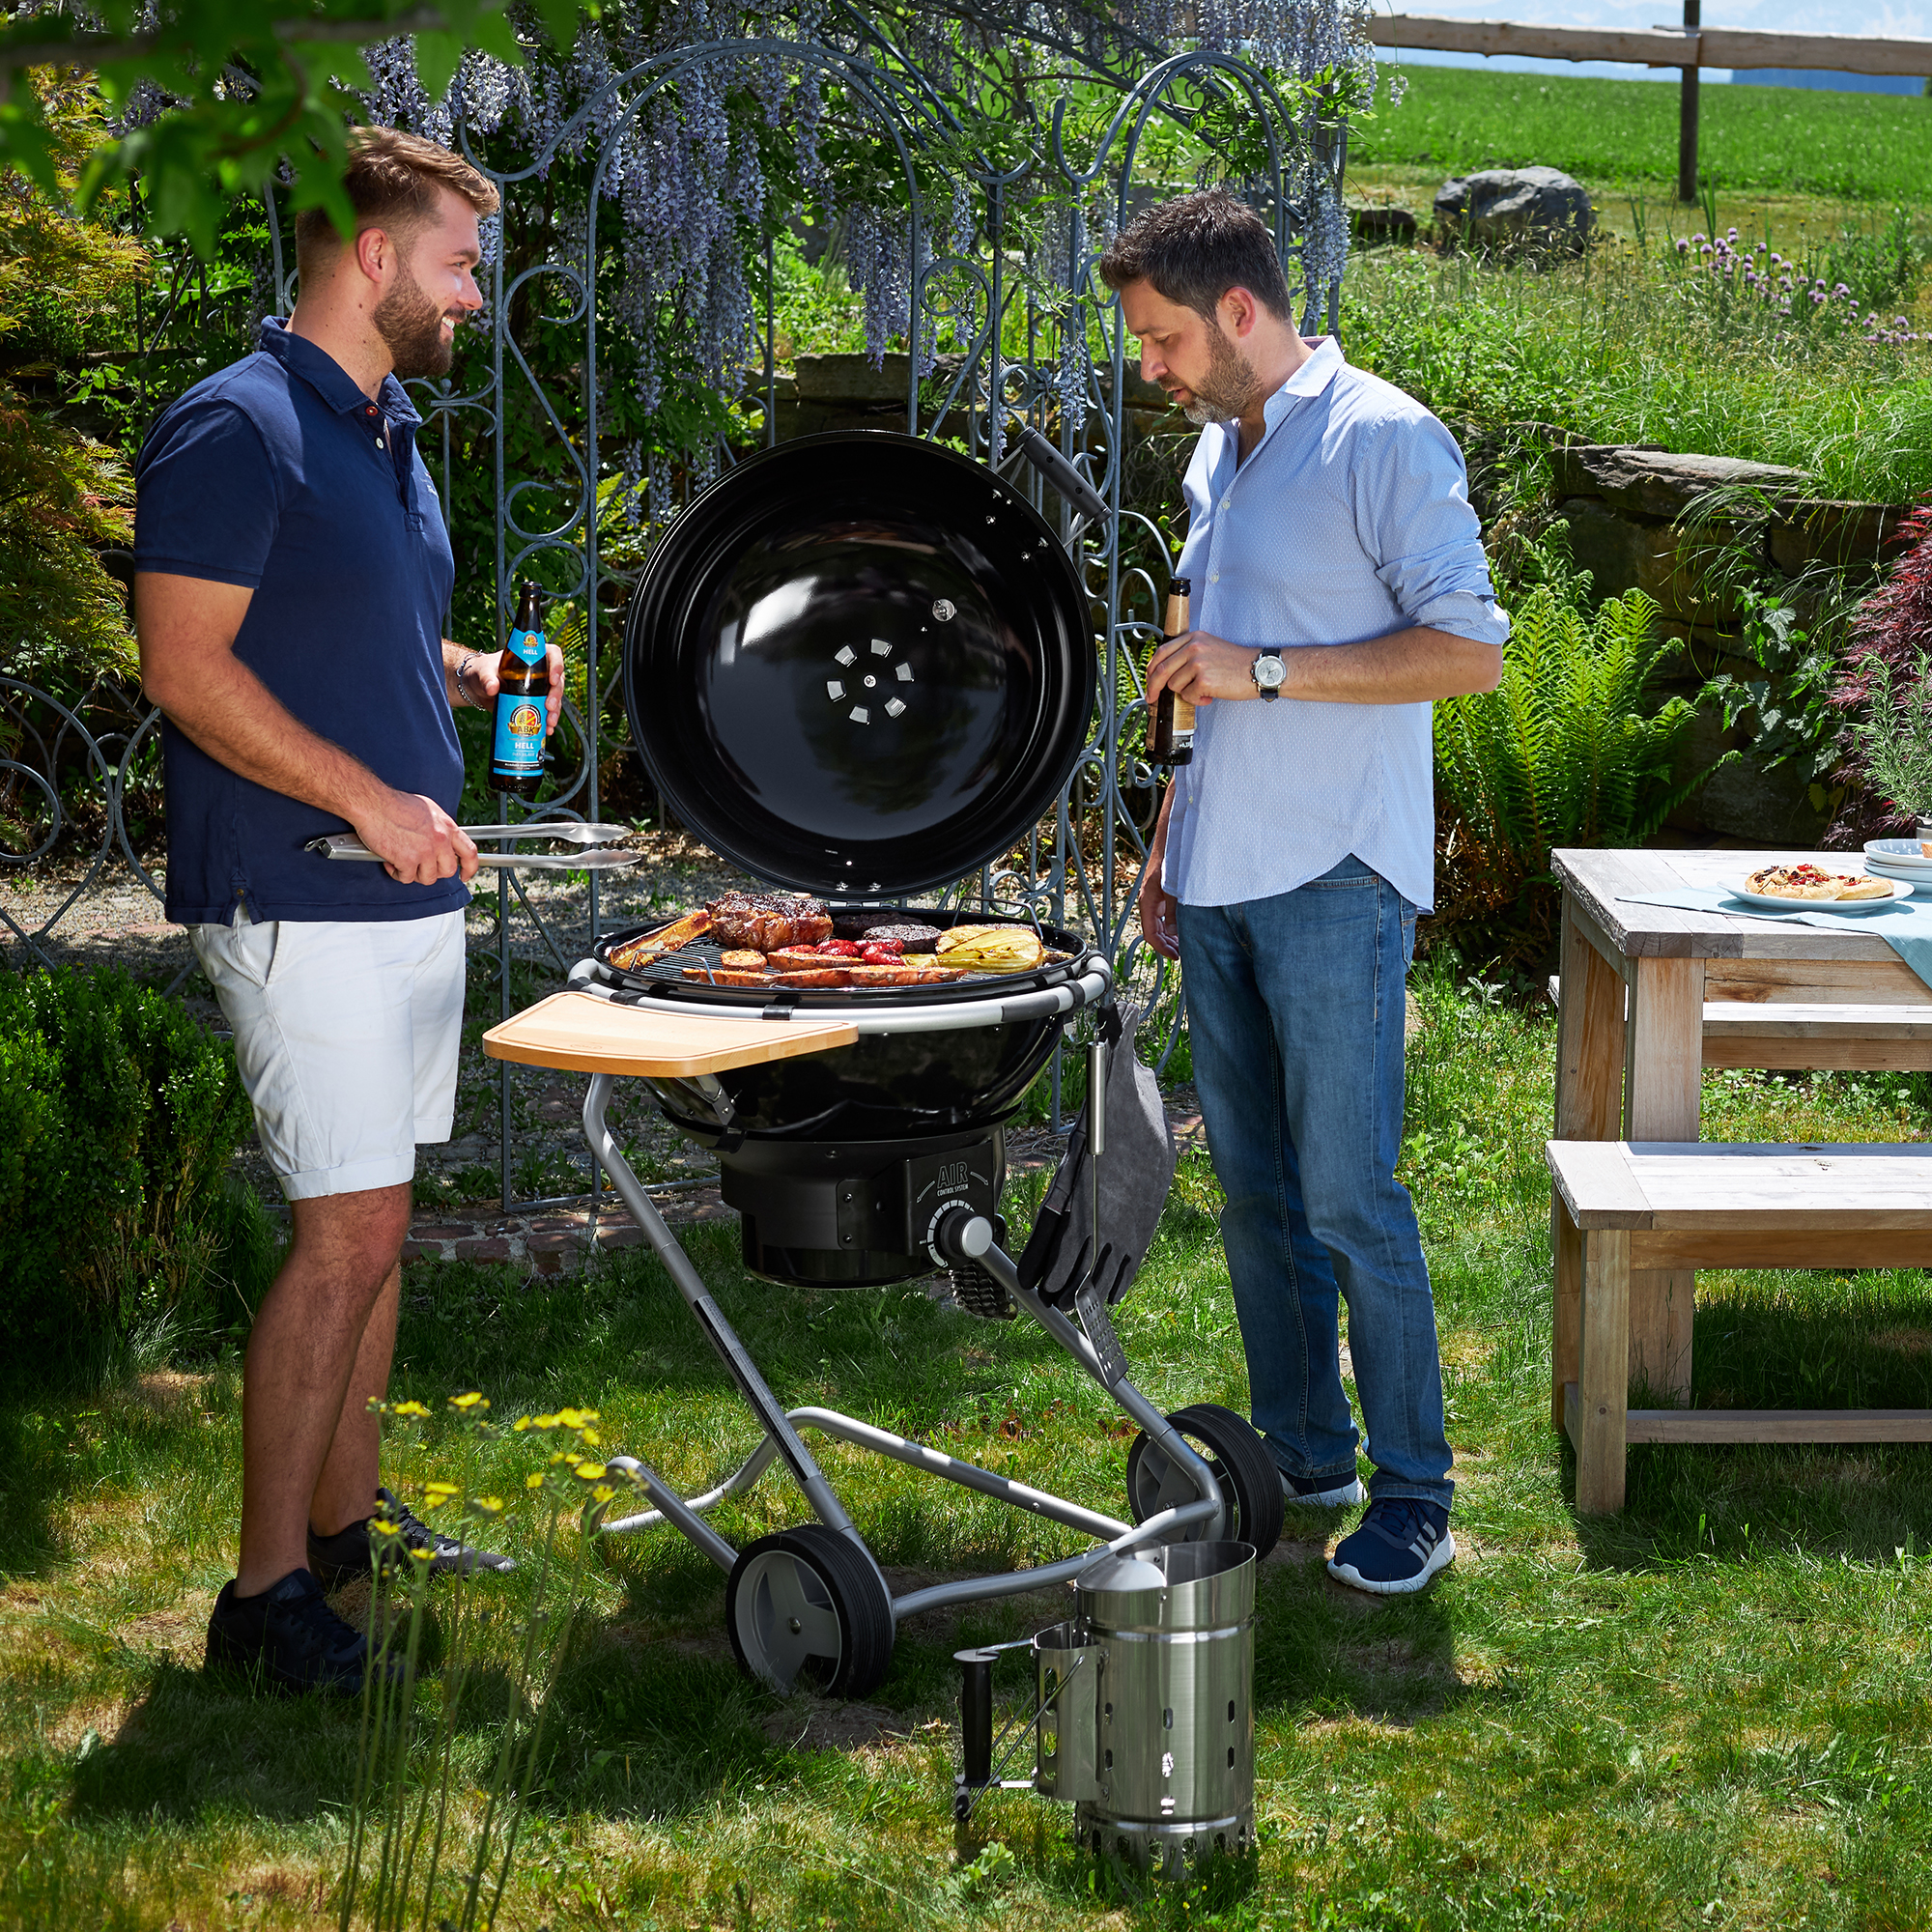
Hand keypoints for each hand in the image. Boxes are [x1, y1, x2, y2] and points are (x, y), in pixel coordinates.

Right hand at [352, 789, 478, 883]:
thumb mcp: (429, 811)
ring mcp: (425, 851)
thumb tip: (442, 842)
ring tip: (402, 861)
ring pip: (428, 878)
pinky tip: (390, 861)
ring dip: (414, 873)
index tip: (464, 875)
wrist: (374, 803)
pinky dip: (397, 873)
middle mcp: (440, 840)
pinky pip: (406, 877)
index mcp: (447, 827)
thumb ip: (439, 829)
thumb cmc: (395, 804)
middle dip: (434, 872)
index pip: (470, 852)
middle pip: (448, 871)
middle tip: (420, 867)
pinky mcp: (407, 860)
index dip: (470, 868)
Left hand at [469, 644, 566, 731]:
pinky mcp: (534, 703)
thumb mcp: (483, 672)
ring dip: (555, 711)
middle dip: (556, 694)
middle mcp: (537, 672)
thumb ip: (487, 678)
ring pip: (555, 698)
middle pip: (557, 680)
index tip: (553, 679)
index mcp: (529, 658)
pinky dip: (549, 721)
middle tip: (549, 706)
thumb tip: (492, 688)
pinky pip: (547, 711)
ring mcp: (537, 689)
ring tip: (549, 722)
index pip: (551, 654)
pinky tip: (547, 729)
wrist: (476, 689)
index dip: (557, 665)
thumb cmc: (481, 672)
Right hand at [1139, 859, 1178, 960]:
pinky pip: (1164, 914)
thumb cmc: (1171, 860)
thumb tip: (1174, 933)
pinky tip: (1182, 928)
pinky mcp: (1162, 893)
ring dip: (1170, 936)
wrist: (1172, 839)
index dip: (1162, 948)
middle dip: (1167, 944)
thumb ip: (1173, 912)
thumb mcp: (1174, 890)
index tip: (1175, 956)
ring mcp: (1156, 897)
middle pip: (1154, 931)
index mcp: (1148, 902)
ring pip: (1159, 923)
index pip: (1150, 933)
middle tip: (1181, 954)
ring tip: (1183, 944)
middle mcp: (1150, 901)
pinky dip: (1172, 924)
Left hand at [1145, 630, 1269, 707]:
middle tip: (1151, 698)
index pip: (1162, 652)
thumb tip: (1165, 673)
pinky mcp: (1203, 680)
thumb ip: (1188, 654)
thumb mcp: (1210, 648)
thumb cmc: (1236, 663)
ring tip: (1204, 689)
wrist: (1259, 669)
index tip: (1148, 680)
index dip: (1150, 669)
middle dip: (1153, 687)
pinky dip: (1197, 700)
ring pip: (1174, 685)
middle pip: (1161, 670)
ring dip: (1186, 692)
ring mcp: (1198, 663)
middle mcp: (1194, 647)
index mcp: (1194, 638)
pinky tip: (1210, 694)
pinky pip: (1187, 696)